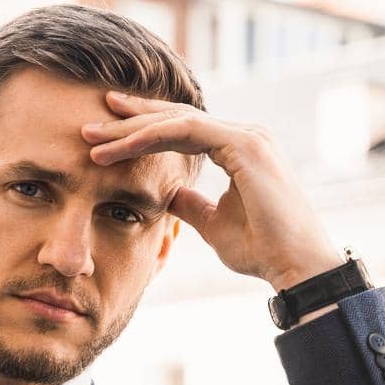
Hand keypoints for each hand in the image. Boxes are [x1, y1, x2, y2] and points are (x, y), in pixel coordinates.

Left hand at [81, 90, 345, 291]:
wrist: (295, 266)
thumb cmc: (261, 250)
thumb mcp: (212, 224)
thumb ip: (190, 204)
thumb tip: (167, 196)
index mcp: (238, 148)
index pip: (181, 129)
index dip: (142, 129)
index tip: (105, 135)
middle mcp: (244, 134)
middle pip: (175, 118)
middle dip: (130, 120)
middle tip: (89, 123)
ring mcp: (247, 136)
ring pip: (177, 121)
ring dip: (131, 129)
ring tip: (92, 137)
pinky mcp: (246, 145)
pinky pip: (188, 132)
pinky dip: (151, 137)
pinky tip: (122, 146)